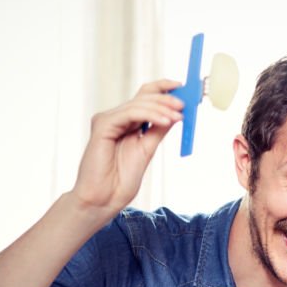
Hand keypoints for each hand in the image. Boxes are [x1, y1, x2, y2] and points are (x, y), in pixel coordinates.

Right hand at [71, 80, 183, 219]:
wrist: (103, 199)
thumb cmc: (120, 181)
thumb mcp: (146, 151)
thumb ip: (157, 131)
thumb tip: (174, 115)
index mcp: (126, 124)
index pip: (144, 97)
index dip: (162, 89)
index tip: (182, 87)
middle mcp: (116, 118)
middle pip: (142, 97)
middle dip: (166, 99)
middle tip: (184, 104)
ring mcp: (108, 120)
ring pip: (138, 104)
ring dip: (162, 108)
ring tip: (178, 116)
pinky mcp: (103, 125)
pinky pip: (130, 114)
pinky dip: (150, 115)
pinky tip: (165, 121)